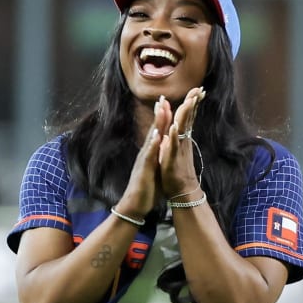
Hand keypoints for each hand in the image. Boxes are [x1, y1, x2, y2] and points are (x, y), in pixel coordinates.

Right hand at [117, 96, 171, 217]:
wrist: (135, 205)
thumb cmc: (146, 188)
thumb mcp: (155, 169)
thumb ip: (158, 156)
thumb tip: (163, 146)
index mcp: (151, 153)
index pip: (158, 132)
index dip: (163, 118)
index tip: (167, 103)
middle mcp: (146, 153)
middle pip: (154, 130)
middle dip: (159, 114)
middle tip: (163, 98)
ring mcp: (144, 160)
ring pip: (151, 139)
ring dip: (157, 124)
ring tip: (162, 109)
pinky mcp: (144, 169)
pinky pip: (150, 155)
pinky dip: (154, 144)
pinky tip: (158, 135)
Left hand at [158, 87, 205, 198]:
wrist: (182, 191)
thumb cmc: (179, 171)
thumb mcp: (177, 149)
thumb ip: (179, 136)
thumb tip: (180, 123)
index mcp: (182, 138)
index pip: (188, 116)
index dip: (192, 102)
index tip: (198, 89)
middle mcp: (182, 141)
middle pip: (188, 118)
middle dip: (192, 103)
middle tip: (199, 89)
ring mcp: (178, 149)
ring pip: (182, 129)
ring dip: (184, 115)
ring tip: (188, 101)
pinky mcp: (172, 159)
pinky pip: (173, 146)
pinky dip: (174, 136)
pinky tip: (174, 126)